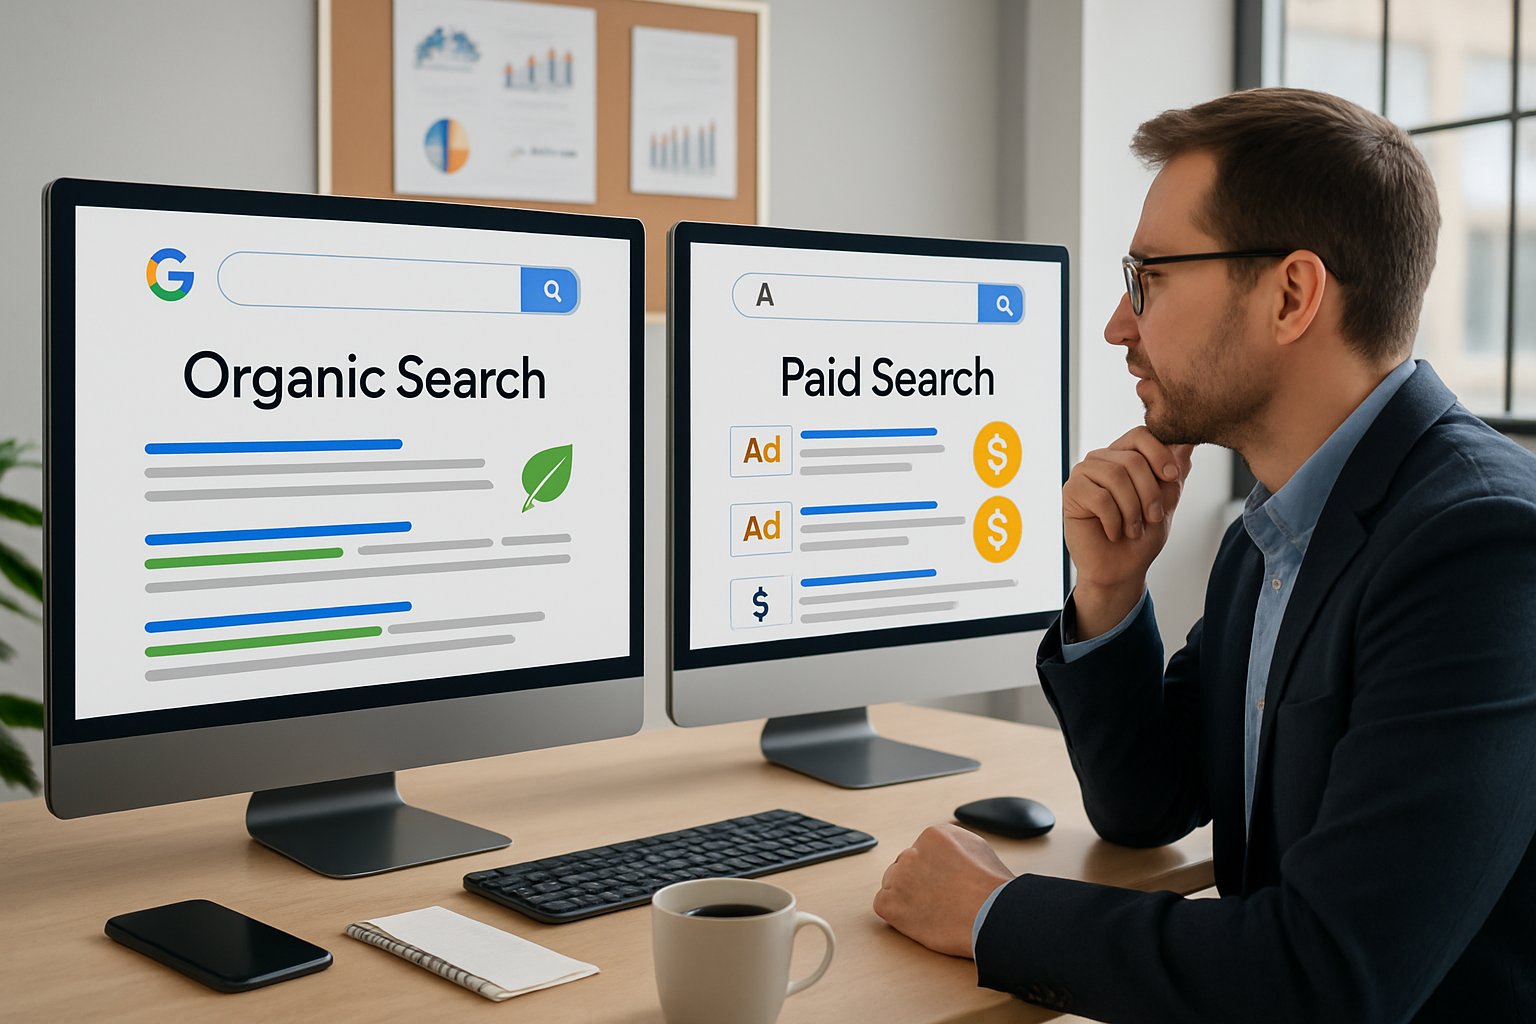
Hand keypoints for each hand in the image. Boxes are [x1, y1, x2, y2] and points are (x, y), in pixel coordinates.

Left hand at [872, 824, 1013, 957]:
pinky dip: (896, 914)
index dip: (933, 873)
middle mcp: (912, 851)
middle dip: (917, 883)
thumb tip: (943, 853)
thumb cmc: (993, 890)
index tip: (944, 885)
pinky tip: (919, 918)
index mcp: (933, 835)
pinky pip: (883, 904)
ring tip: (933, 911)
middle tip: (938, 901)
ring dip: (906, 897)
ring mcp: (899, 876)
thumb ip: (954, 845)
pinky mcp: (890, 902)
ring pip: (893, 884)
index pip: (921, 852)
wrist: (993, 917)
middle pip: (904, 867)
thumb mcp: (978, 849)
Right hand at [1062, 429, 1193, 636]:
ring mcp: (1084, 473)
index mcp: (1124, 456)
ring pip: (1116, 477)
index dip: (1159, 453)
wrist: (1121, 569)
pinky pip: (1100, 497)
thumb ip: (1175, 471)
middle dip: (1150, 493)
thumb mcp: (1166, 500)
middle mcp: (1102, 459)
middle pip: (1132, 459)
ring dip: (1133, 510)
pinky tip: (1113, 533)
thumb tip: (1188, 441)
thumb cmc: (1141, 536)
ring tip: (1133, 529)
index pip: (1141, 435)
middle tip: (1153, 518)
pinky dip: (1114, 520)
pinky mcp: (1071, 492)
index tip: (1172, 477)